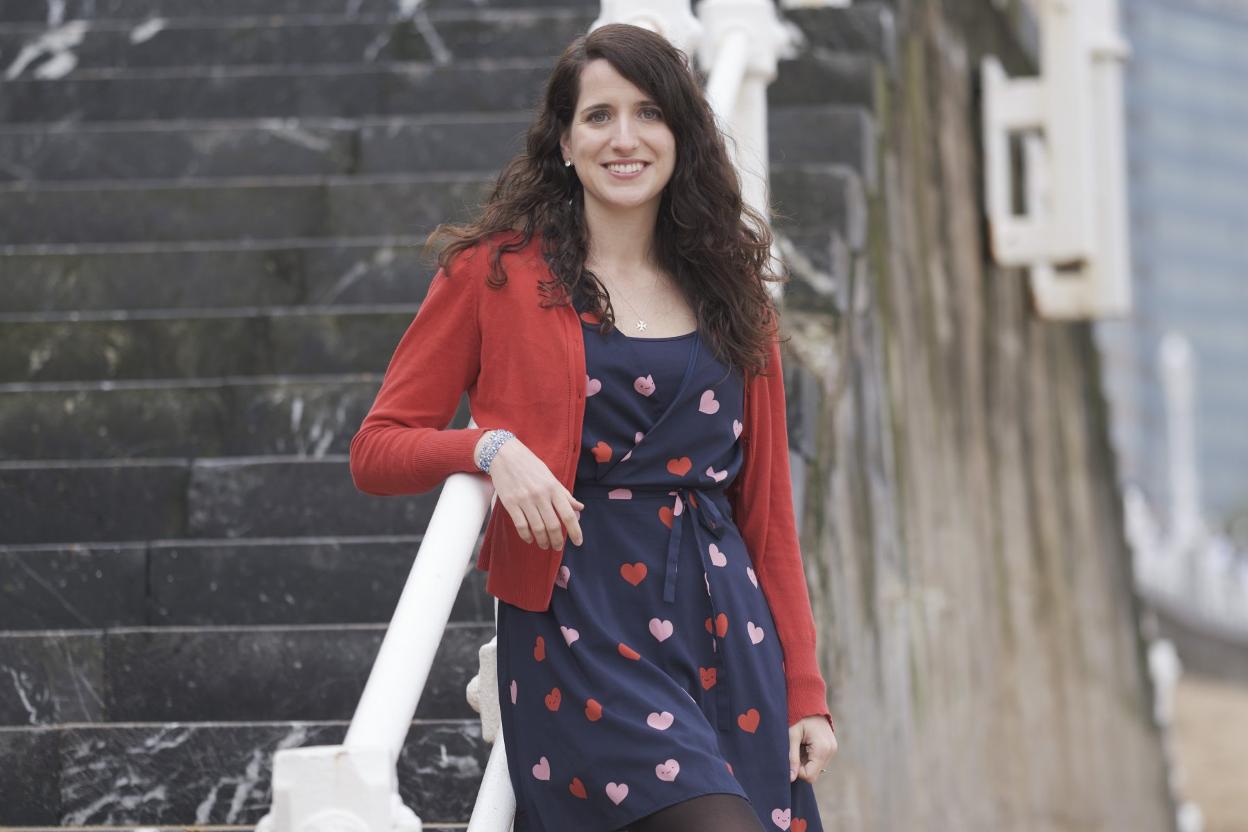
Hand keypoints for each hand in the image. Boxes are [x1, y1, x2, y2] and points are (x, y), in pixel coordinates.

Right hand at [478, 432, 583, 549]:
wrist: (505, 455)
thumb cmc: (530, 465)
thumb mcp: (551, 477)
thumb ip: (565, 494)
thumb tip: (580, 508)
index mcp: (553, 488)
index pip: (568, 515)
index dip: (575, 531)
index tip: (578, 543)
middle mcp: (541, 495)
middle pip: (553, 525)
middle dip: (557, 541)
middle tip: (558, 547)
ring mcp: (525, 500)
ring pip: (537, 528)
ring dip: (543, 541)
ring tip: (545, 545)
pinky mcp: (510, 503)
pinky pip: (521, 525)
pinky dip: (527, 536)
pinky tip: (530, 539)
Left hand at [788, 715, 836, 783]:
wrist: (810, 702)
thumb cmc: (798, 717)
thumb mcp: (792, 735)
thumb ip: (792, 757)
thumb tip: (791, 778)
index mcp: (822, 749)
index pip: (810, 776)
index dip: (797, 772)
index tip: (790, 759)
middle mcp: (831, 751)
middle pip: (813, 773)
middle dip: (801, 766)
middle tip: (794, 750)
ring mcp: (832, 749)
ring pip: (816, 767)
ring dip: (805, 761)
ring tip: (800, 745)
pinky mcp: (831, 748)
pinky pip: (819, 760)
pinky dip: (809, 757)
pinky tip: (805, 745)